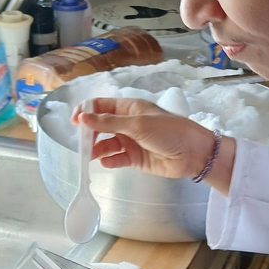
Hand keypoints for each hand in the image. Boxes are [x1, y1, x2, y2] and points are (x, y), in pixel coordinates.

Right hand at [75, 98, 234, 191]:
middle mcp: (128, 123)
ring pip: (107, 144)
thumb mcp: (137, 124)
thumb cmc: (168, 131)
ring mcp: (131, 141)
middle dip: (89, 133)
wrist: (193, 154)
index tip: (75, 122)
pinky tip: (106, 163)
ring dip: (96, 149)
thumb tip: (82, 117)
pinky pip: (117, 159)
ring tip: (89, 156)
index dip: (86, 112)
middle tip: (82, 142)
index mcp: (129, 107)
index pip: (101, 105)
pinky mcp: (136, 159)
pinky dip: (110, 161)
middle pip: (101, 126)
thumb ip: (109, 122)